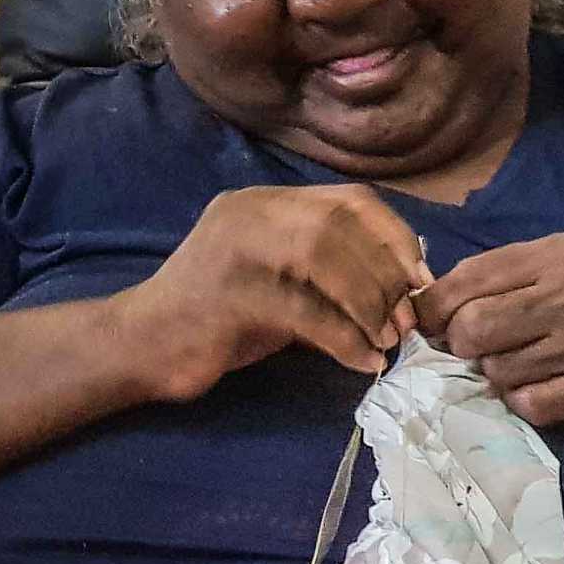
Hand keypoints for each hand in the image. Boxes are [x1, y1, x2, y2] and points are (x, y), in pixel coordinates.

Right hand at [118, 185, 428, 396]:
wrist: (141, 346)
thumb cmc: (219, 320)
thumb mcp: (283, 284)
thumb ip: (331, 274)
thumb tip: (405, 287)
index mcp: (265, 202)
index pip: (349, 199)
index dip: (395, 236)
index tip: (421, 279)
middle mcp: (249, 212)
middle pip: (340, 224)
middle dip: (385, 275)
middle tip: (406, 321)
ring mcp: (233, 248)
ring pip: (323, 256)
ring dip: (368, 303)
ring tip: (387, 341)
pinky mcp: (227, 294)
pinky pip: (304, 311)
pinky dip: (344, 339)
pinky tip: (364, 363)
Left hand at [415, 233, 563, 425]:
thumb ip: (518, 267)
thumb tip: (446, 294)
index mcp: (556, 258)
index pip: (468, 279)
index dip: (433, 305)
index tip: (428, 320)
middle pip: (472, 329)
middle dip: (460, 342)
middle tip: (475, 347)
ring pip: (497, 371)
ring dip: (496, 374)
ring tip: (519, 365)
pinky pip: (530, 404)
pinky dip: (524, 401)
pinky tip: (539, 389)